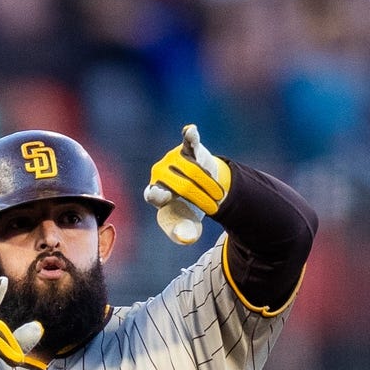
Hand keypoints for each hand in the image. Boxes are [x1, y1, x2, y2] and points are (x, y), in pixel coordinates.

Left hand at [143, 124, 231, 243]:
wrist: (203, 189)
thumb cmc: (190, 209)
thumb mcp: (188, 226)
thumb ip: (184, 233)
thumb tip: (184, 236)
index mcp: (154, 194)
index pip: (153, 195)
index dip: (158, 194)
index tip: (162, 195)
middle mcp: (160, 174)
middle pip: (181, 185)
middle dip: (200, 198)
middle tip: (214, 207)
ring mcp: (172, 159)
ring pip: (192, 171)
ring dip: (208, 184)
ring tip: (217, 193)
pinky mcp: (187, 148)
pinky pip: (188, 142)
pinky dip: (191, 138)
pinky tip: (190, 132)